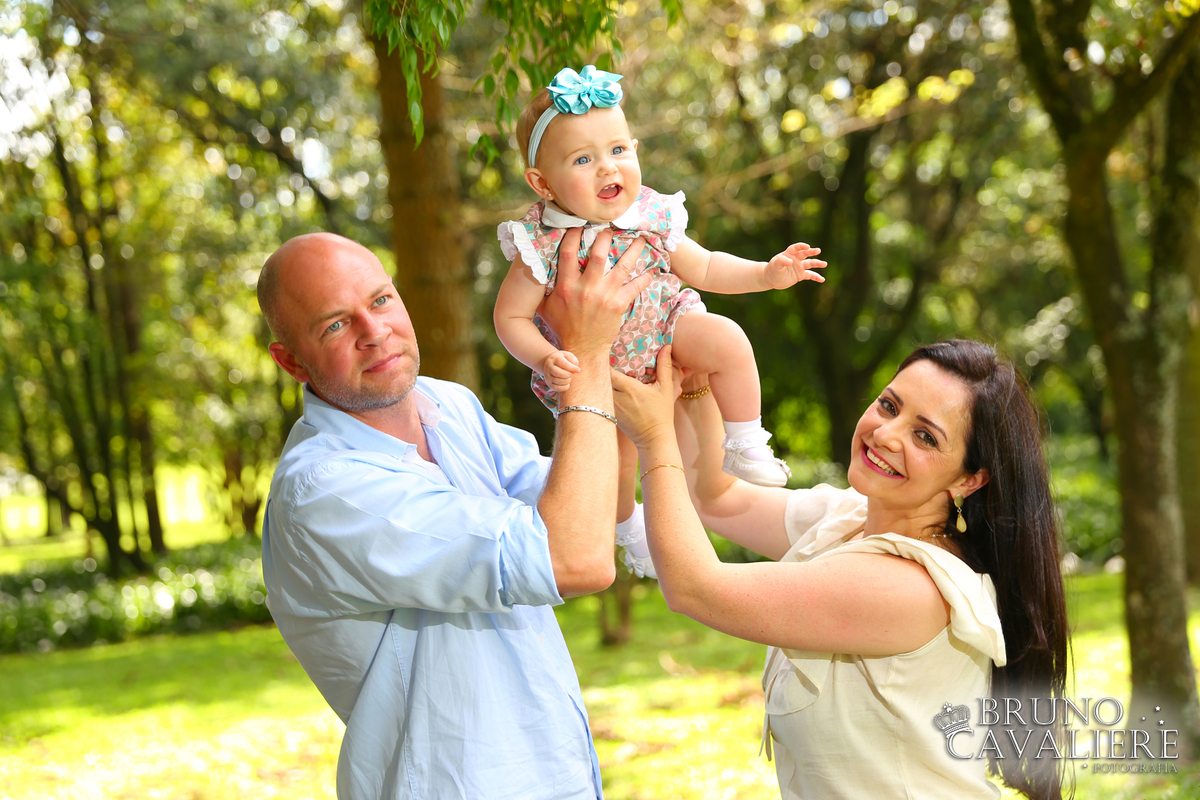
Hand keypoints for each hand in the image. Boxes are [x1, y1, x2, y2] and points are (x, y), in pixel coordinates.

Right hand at [537, 229, 652, 358]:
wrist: (582, 349)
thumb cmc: (562, 326)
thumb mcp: (546, 306)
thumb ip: (545, 286)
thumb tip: (536, 265)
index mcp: (566, 286)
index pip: (568, 252)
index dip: (574, 234)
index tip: (580, 223)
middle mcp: (585, 289)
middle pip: (598, 254)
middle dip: (606, 237)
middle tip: (611, 227)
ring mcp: (604, 296)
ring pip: (622, 267)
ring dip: (633, 251)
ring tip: (641, 239)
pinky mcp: (618, 305)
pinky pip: (635, 287)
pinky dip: (645, 278)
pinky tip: (652, 270)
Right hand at [540, 349, 579, 391]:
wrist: (549, 364)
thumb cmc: (562, 359)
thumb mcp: (567, 355)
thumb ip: (573, 360)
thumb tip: (577, 370)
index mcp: (554, 358)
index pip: (563, 364)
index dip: (572, 368)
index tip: (578, 370)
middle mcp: (549, 367)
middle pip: (559, 373)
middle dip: (569, 374)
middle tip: (571, 373)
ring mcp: (548, 376)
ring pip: (559, 382)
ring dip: (568, 380)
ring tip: (568, 377)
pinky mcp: (549, 384)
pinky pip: (558, 389)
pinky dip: (565, 387)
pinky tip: (566, 382)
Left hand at [612, 344, 681, 449]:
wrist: (654, 439)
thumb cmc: (661, 414)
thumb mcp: (666, 389)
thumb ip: (664, 367)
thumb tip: (666, 347)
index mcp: (630, 389)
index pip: (610, 370)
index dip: (608, 361)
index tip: (611, 353)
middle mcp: (618, 397)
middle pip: (603, 378)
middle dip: (605, 369)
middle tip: (609, 360)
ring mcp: (612, 407)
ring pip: (602, 388)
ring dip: (604, 381)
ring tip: (608, 372)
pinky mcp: (611, 414)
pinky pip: (604, 398)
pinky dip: (606, 391)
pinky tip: (612, 387)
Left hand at [765, 243, 825, 289]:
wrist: (771, 279)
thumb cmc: (772, 270)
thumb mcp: (775, 265)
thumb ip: (782, 261)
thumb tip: (790, 262)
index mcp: (789, 254)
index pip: (796, 248)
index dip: (801, 246)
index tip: (807, 246)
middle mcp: (795, 259)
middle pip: (805, 254)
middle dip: (811, 252)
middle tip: (818, 250)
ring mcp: (799, 267)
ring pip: (810, 263)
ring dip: (817, 263)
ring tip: (825, 264)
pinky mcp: (800, 275)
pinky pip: (810, 275)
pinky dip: (816, 277)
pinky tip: (822, 279)